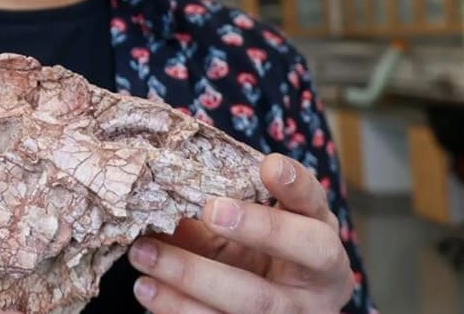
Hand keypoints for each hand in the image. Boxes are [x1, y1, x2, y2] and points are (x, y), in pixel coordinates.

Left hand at [127, 153, 354, 312]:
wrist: (274, 310)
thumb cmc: (255, 254)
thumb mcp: (249, 227)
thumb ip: (221, 205)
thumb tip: (161, 184)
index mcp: (319, 233)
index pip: (315, 203)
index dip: (296, 185)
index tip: (268, 165)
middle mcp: (319, 278)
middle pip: (303, 252)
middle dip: (257, 228)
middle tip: (210, 209)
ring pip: (253, 302)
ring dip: (192, 275)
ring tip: (143, 253)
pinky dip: (179, 308)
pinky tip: (148, 290)